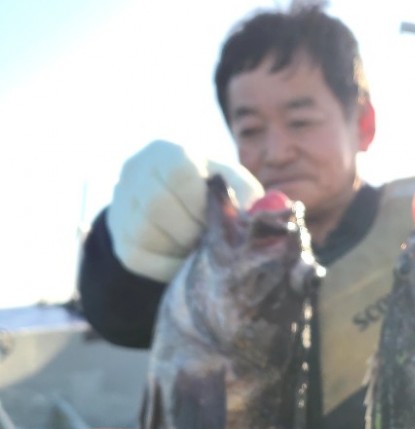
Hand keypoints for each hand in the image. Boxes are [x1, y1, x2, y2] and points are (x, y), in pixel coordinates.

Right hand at [107, 140, 262, 280]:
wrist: (177, 213)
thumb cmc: (214, 195)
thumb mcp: (234, 185)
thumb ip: (249, 195)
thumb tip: (268, 211)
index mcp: (165, 153)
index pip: (178, 173)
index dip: (201, 200)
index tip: (216, 215)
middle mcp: (134, 174)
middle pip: (158, 205)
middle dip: (192, 227)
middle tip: (210, 236)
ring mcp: (122, 208)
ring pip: (147, 234)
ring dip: (182, 246)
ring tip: (199, 245)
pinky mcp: (122, 243)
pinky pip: (142, 259)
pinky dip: (171, 265)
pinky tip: (186, 257)